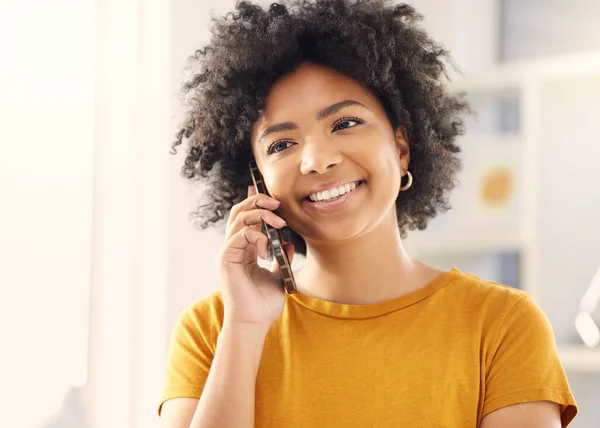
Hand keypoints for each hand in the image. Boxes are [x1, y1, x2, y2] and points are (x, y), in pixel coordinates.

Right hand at [217, 186, 294, 330]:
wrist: (254, 322)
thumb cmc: (264, 304)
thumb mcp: (278, 275)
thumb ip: (280, 257)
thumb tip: (288, 242)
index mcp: (243, 250)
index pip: (244, 218)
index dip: (254, 203)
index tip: (269, 196)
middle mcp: (232, 248)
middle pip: (238, 212)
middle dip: (257, 202)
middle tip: (276, 204)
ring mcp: (227, 252)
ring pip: (239, 218)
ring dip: (261, 216)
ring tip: (279, 223)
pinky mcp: (225, 258)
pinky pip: (240, 235)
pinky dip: (257, 237)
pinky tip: (267, 251)